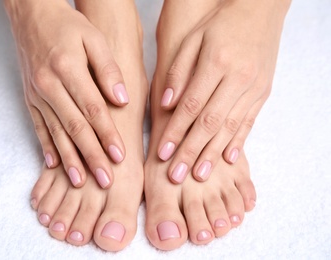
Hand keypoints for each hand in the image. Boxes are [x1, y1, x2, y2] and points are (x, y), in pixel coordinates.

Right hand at [4, 0, 128, 187]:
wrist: (31, 15)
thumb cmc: (67, 25)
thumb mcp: (93, 38)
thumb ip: (108, 69)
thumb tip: (122, 100)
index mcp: (67, 69)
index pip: (93, 109)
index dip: (107, 134)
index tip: (120, 156)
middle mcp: (49, 85)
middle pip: (75, 127)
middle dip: (92, 156)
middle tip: (105, 180)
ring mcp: (37, 94)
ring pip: (56, 132)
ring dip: (70, 159)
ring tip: (81, 181)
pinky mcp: (30, 99)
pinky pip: (39, 127)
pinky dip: (47, 147)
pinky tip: (55, 165)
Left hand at [157, 0, 289, 182]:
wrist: (260, 10)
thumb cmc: (220, 23)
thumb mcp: (193, 39)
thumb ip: (178, 71)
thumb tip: (166, 103)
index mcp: (216, 62)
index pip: (191, 106)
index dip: (175, 132)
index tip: (161, 153)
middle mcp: (238, 78)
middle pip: (209, 122)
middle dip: (190, 151)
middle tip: (176, 175)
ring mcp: (254, 87)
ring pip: (230, 127)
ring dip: (213, 153)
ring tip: (199, 175)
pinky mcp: (263, 92)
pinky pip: (249, 122)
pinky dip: (238, 142)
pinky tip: (228, 159)